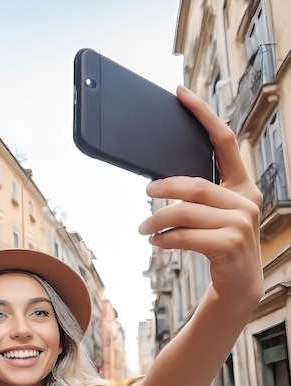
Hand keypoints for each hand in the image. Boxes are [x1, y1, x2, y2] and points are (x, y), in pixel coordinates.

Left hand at [138, 85, 262, 309]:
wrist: (238, 283)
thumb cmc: (218, 245)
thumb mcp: (213, 216)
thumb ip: (197, 197)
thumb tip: (158, 181)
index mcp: (243, 185)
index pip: (223, 141)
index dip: (203, 116)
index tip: (181, 95)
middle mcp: (247, 200)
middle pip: (194, 184)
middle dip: (164, 187)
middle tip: (146, 191)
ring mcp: (241, 222)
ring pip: (185, 212)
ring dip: (157, 220)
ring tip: (144, 228)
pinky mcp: (229, 244)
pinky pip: (185, 235)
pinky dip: (165, 238)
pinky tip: (157, 242)